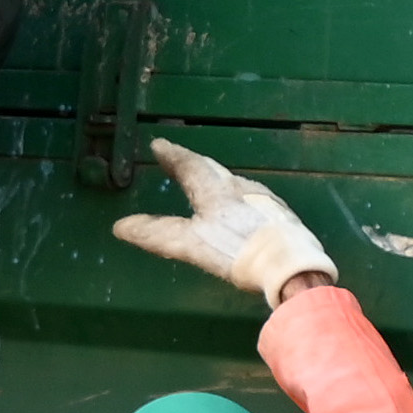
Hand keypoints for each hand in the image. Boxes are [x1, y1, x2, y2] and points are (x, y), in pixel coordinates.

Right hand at [112, 139, 333, 302]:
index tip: (159, 145)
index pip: (190, 165)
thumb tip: (121, 226)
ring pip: (235, 183)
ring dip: (218, 180)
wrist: (292, 267)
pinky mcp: (282, 216)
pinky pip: (252, 199)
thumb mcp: (191, 244)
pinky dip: (239, 199)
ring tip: (208, 183)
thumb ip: (157, 234)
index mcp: (217, 190)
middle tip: (181, 159)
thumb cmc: (238, 252)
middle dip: (195, 164)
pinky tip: (242, 211)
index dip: (172, 156)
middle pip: (214, 170)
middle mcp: (241, 187)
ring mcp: (265, 200)